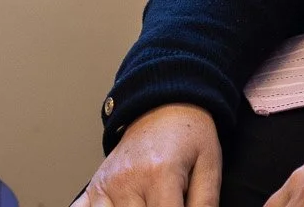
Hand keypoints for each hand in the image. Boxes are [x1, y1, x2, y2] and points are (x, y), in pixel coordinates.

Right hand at [75, 104, 222, 206]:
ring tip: (146, 203)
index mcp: (159, 174)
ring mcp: (105, 185)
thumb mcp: (209, 166)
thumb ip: (205, 203)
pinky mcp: (93, 188)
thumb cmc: (189, 136)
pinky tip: (118, 206)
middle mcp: (127, 180)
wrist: (164, 106)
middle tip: (165, 202)